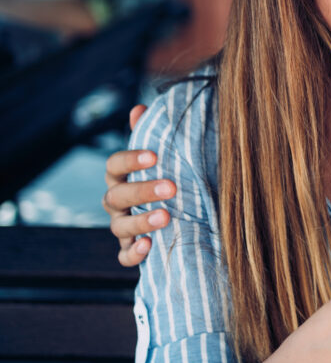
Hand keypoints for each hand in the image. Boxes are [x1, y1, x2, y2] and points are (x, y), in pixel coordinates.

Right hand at [102, 104, 176, 265]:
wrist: (185, 216)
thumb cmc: (170, 178)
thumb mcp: (165, 158)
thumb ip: (152, 134)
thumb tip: (141, 107)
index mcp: (121, 177)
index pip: (114, 165)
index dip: (130, 159)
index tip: (154, 155)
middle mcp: (117, 202)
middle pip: (117, 195)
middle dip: (143, 190)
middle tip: (172, 186)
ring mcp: (121, 227)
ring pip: (119, 226)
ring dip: (141, 221)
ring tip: (166, 216)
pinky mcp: (130, 250)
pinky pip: (124, 255)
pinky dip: (134, 252)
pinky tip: (149, 246)